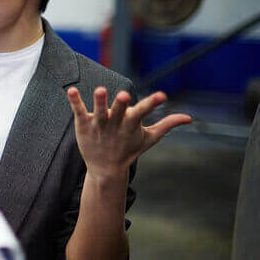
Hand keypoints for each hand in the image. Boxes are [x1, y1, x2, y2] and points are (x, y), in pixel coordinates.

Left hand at [67, 87, 191, 178]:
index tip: (162, 96)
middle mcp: (115, 124)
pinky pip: (79, 111)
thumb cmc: (129, 149)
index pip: (144, 112)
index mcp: (131, 125)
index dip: (152, 103)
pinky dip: (75, 101)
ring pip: (99, 111)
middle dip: (122, 104)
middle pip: (120, 112)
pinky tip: (71, 90)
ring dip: (100, 102)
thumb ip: (167, 125)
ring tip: (100, 90)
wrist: (105, 169)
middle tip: (124, 95)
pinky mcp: (84, 124)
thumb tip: (189, 118)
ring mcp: (99, 124)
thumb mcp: (149, 138)